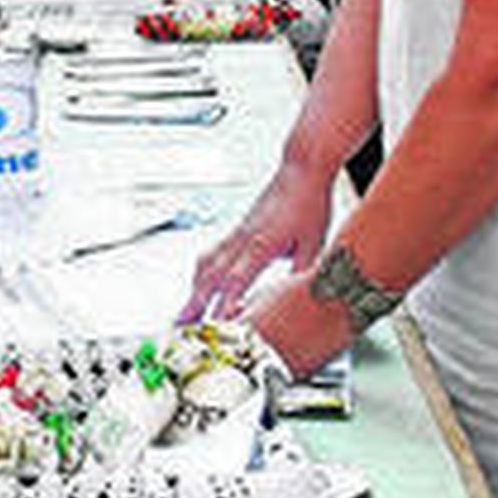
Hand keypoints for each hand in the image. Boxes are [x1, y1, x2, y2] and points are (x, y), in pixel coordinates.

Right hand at [180, 160, 333, 322]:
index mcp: (262, 244)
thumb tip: (297, 301)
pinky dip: (202, 273)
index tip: (213, 328)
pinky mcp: (237, 230)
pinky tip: (201, 282)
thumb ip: (302, 274)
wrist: (301, 170)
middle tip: (181, 325)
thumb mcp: (315, 244)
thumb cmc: (309, 203)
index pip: (236, 281)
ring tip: (186, 310)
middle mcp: (242, 239)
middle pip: (211, 275)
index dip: (223, 305)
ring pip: (206, 263)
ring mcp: (237, 233)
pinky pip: (212, 254)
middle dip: (195, 302)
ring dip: (194, 289)